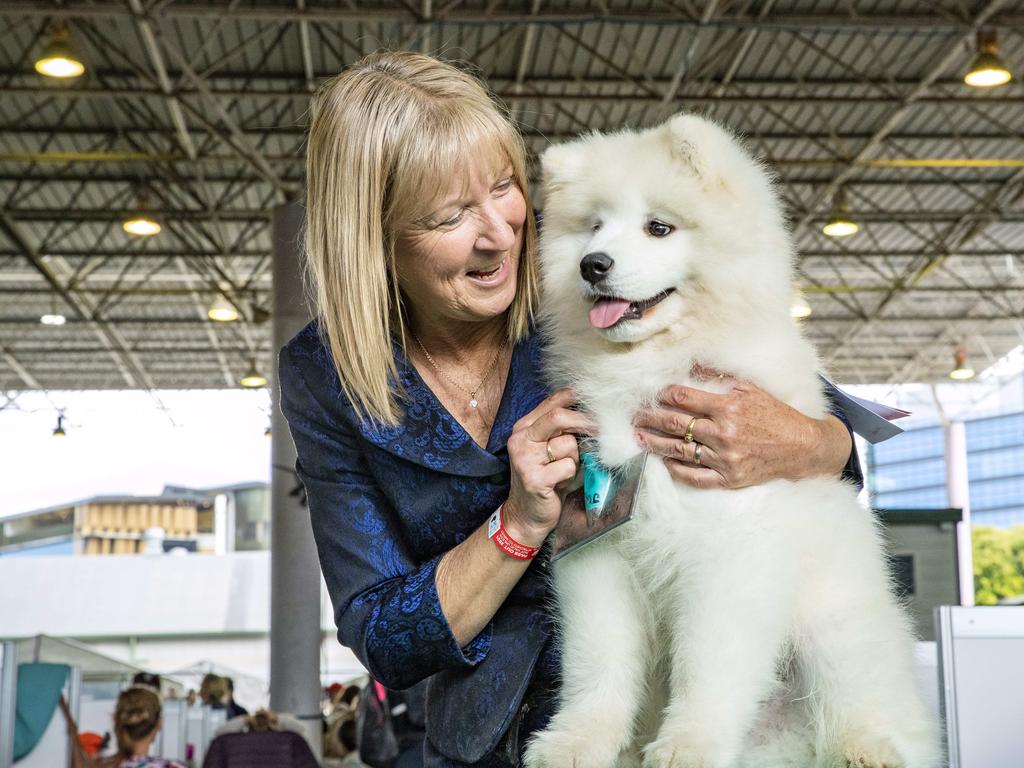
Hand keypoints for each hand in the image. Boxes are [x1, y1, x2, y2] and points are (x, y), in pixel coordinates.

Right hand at [504, 389, 595, 545]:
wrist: (525, 515)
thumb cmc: (544, 479)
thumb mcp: (548, 450)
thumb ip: (561, 431)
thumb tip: (594, 413)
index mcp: (524, 428)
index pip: (553, 401)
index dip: (577, 398)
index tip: (597, 402)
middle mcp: (521, 439)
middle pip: (559, 416)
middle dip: (586, 422)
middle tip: (602, 429)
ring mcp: (525, 459)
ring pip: (568, 444)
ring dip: (576, 458)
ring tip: (565, 471)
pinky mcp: (534, 478)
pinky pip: (568, 467)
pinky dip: (571, 475)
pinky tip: (562, 483)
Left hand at [633, 374, 851, 489]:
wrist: (803, 448)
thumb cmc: (776, 415)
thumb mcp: (751, 389)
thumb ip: (720, 378)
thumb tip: (692, 364)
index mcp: (728, 408)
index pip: (683, 399)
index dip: (663, 395)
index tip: (651, 394)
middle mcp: (723, 433)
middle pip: (675, 424)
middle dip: (650, 418)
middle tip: (633, 416)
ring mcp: (725, 459)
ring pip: (680, 450)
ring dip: (655, 443)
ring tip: (639, 438)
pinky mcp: (729, 478)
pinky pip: (695, 475)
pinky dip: (677, 468)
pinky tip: (664, 461)